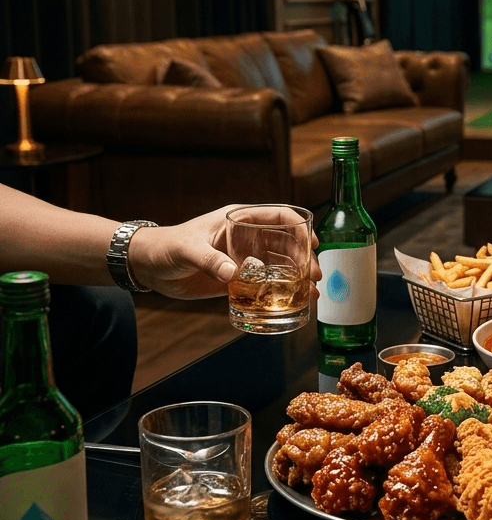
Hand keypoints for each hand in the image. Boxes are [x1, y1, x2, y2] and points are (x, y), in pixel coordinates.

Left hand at [127, 206, 321, 300]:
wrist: (148, 266)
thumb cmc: (166, 246)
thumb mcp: (187, 249)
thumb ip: (209, 260)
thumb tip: (232, 275)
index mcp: (238, 220)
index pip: (279, 217)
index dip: (299, 228)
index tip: (311, 243)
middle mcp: (247, 237)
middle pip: (286, 244)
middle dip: (304, 258)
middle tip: (314, 277)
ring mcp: (244, 258)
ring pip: (280, 265)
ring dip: (298, 277)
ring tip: (311, 293)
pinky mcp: (238, 278)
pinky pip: (265, 284)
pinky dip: (280, 292)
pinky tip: (292, 302)